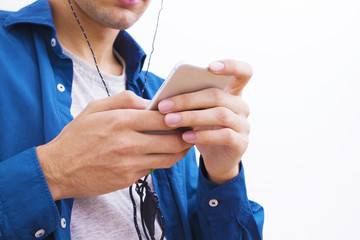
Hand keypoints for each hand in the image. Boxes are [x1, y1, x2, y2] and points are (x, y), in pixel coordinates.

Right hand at [36, 91, 192, 200]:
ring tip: (183, 144)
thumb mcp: (95, 108)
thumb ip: (124, 100)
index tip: (186, 115)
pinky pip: (153, 169)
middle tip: (191, 131)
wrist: (58, 169)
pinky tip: (160, 154)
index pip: (162, 118)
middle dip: (187, 136)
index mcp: (121, 121)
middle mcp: (128, 143)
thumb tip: (149, 102)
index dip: (179, 117)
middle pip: (172, 141)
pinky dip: (160, 161)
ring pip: (168, 158)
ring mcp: (129, 163)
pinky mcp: (128, 178)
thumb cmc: (76, 136)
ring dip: (180, 151)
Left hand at [158, 60, 251, 183]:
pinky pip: (224, 135)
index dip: (231, 65)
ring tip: (169, 121)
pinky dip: (202, 135)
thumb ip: (190, 100)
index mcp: (233, 92)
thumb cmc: (204, 129)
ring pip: (220, 115)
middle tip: (164, 106)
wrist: (216, 160)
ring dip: (191, 117)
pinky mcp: (241, 143)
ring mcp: (244, 124)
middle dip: (188, 100)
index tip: (209, 67)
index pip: (243, 71)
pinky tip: (185, 137)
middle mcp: (242, 106)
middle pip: (218, 95)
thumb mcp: (197, 112)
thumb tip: (164, 96)